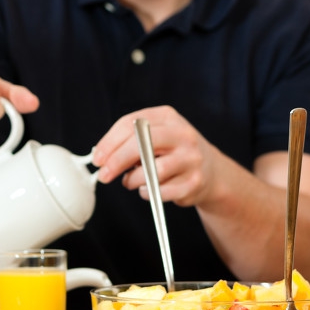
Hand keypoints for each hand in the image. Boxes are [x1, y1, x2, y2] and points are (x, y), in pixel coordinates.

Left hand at [92, 106, 219, 207]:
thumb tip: (101, 155)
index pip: (132, 124)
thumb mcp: (155, 136)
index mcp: (168, 117)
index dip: (110, 142)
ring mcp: (192, 158)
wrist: (212, 172)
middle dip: (117, 161)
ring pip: (152, 171)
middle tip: (103, 175)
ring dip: (133, 180)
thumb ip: (130, 140)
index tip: (97, 158)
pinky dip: (147, 192)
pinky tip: (146, 189)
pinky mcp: (196, 182)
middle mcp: (183, 134)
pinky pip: (162, 191)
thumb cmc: (172, 152)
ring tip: (130, 182)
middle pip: (141, 143)